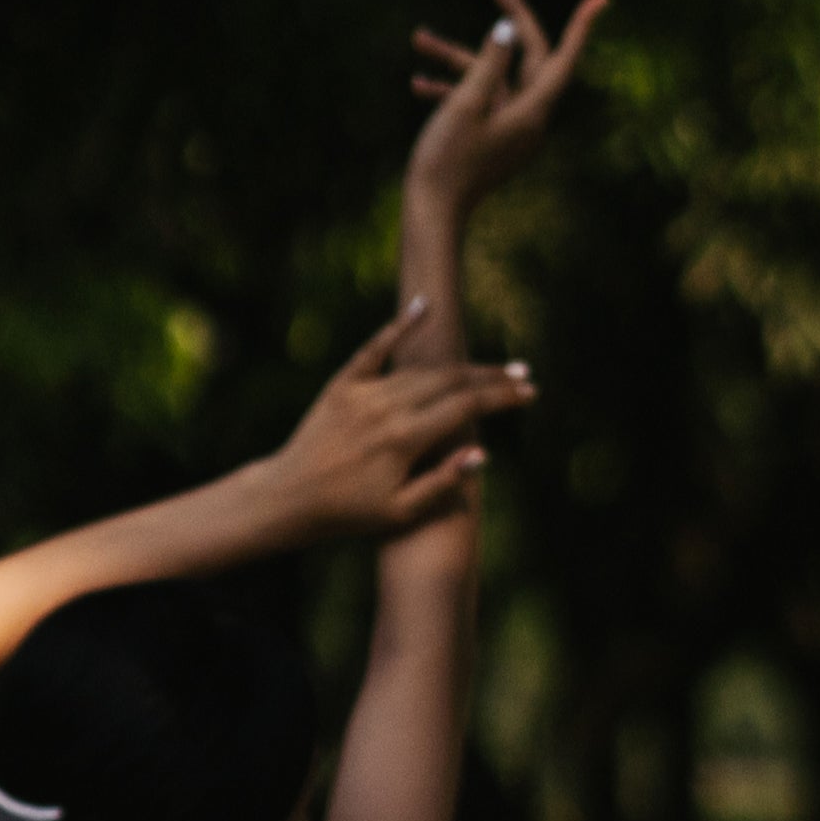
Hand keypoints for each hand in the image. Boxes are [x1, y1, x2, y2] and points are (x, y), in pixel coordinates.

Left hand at [258, 309, 536, 545]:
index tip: (529, 393)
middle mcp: (386, 408)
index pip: (466, 407)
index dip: (502, 397)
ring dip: (459, 366)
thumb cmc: (349, 514)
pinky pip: (374, 348)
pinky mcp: (342, 385)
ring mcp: (363, 392)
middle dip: (491, 377)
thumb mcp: (400, 512)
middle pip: (450, 380)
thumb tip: (482, 452)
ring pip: (421, 369)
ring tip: (488, 368)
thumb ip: (442, 483)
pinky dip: (398, 326)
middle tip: (522, 374)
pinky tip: (423, 306)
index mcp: (404, 439)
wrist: (289, 498)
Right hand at [406, 0, 608, 208]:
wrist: (430, 215)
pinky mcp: (491, 138)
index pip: (563, 59)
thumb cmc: (447, 162)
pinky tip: (419, 83)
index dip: (581, 27)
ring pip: (492, 78)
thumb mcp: (465, 105)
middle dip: (510, 22)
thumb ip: (489, 62)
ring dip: (457, 58)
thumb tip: (507, 29)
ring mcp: (509, 130)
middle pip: (529, 58)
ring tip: (420, 38)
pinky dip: (453, 89)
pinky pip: (479, 102)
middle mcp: (528, 119)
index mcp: (532, 112)